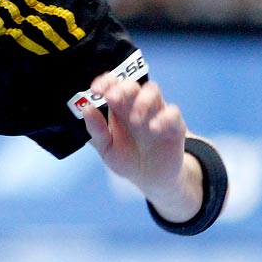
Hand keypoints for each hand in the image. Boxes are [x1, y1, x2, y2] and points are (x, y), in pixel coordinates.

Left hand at [81, 73, 186, 199]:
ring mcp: (156, 113)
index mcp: (118, 108)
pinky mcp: (174, 125)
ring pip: (153, 90)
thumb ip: (97, 131)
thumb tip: (86, 109)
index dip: (105, 82)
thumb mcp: (106, 148)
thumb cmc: (127, 159)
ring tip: (135, 120)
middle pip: (132, 84)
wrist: (150, 178)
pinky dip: (164, 117)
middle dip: (122, 88)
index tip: (96, 90)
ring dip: (142, 100)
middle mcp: (137, 105)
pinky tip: (154, 129)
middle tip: (112, 99)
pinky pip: (173, 112)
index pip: (113, 85)